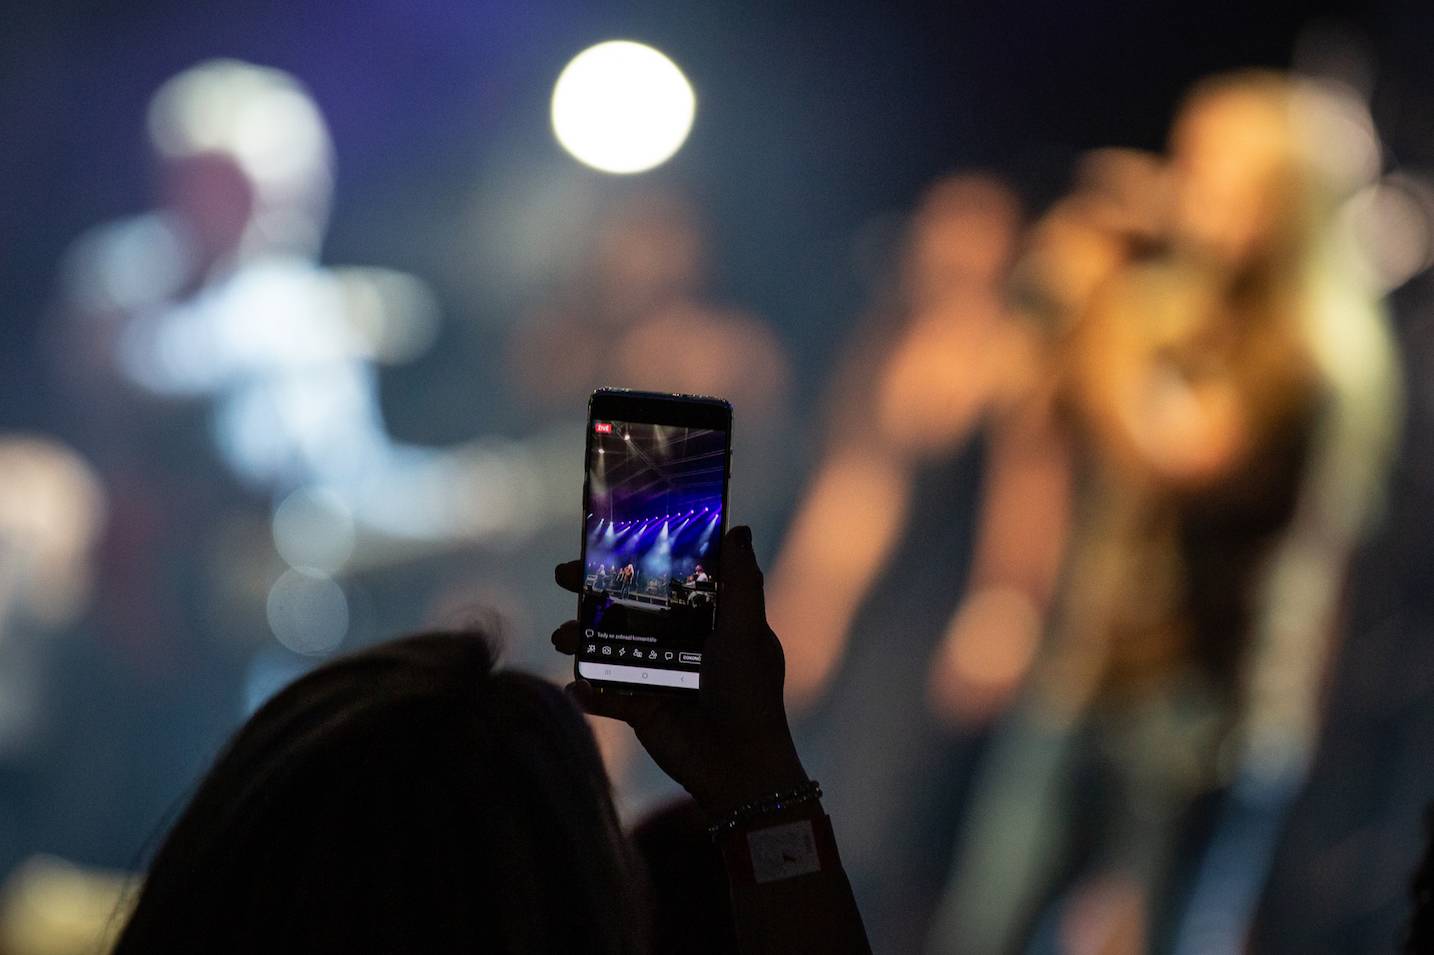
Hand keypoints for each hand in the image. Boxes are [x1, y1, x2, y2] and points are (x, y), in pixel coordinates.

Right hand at [552, 526, 808, 815]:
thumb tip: (738, 530)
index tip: (605, 539)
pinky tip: (575, 685)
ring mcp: (656, 675)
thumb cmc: (749, 692)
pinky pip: (605, 694)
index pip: (665, 578)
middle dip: (592, 592)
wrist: (738, 766)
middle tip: (563, 576)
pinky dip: (588, 689)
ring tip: (561, 636)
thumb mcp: (747, 630)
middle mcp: (679, 642)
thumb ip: (741, 582)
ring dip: (580, 638)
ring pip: (609, 647)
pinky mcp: (640, 709)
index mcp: (707, 619)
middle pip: (628, 606)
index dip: (636, 559)